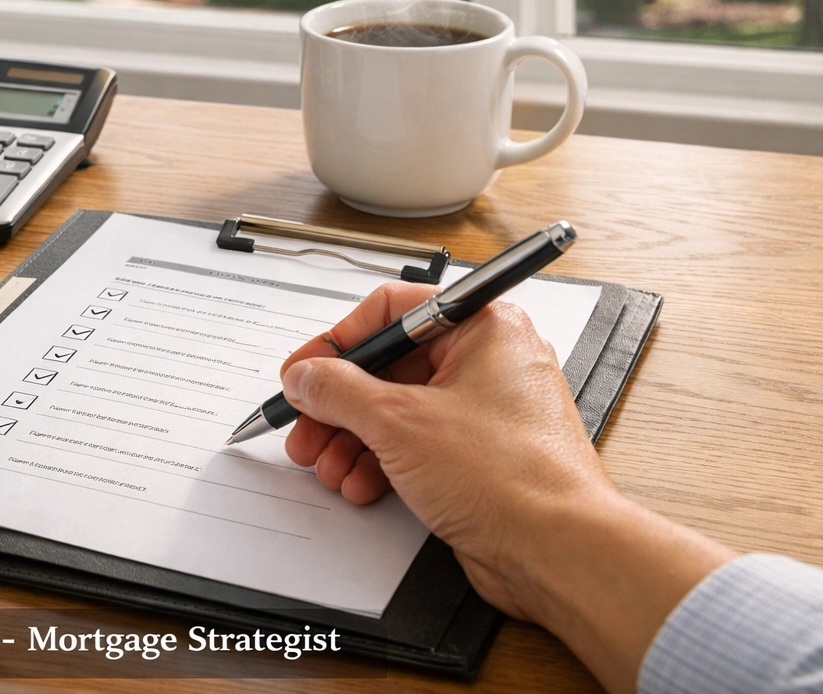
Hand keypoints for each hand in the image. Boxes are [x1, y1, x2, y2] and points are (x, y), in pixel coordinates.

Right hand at [278, 283, 731, 693]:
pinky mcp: (481, 456)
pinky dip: (382, 463)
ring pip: (397, 411)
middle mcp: (489, 361)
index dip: (338, 341)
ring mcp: (486, 411)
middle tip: (305, 428)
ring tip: (327, 466)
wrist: (559, 553)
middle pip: (389, 367)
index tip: (303, 371)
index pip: (392, 311)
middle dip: (338, 405)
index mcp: (483, 327)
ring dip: (353, 440)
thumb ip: (338, 391)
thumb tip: (306, 376)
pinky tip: (361, 485)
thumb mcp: (399, 422)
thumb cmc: (510, 477)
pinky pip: (417, 445)